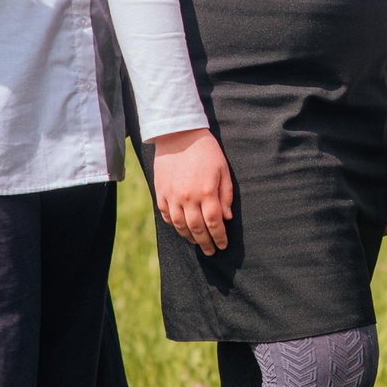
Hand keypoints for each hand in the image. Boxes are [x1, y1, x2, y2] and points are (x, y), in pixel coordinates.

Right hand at [152, 127, 232, 252]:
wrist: (178, 134)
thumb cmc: (206, 151)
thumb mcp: (223, 170)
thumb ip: (226, 196)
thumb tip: (226, 218)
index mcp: (206, 192)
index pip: (214, 223)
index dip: (219, 237)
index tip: (223, 245)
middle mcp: (188, 197)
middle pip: (197, 229)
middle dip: (206, 243)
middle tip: (211, 251)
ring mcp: (172, 196)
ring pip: (180, 226)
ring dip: (190, 237)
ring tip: (197, 243)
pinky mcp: (160, 192)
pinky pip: (166, 215)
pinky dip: (174, 225)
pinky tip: (181, 229)